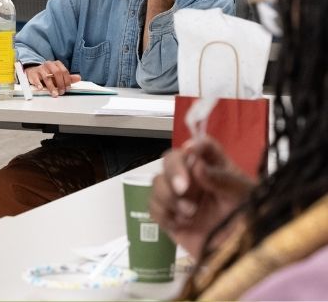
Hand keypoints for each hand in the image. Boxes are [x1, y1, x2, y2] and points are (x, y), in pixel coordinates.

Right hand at [24, 61, 80, 96]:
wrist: (34, 71)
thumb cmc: (48, 74)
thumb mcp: (58, 76)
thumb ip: (68, 77)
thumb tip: (78, 78)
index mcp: (56, 64)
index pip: (64, 71)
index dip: (67, 80)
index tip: (68, 88)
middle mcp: (48, 64)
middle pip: (56, 72)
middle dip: (60, 83)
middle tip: (62, 92)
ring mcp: (40, 68)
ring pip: (47, 77)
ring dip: (51, 87)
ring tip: (54, 94)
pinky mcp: (33, 73)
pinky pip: (36, 78)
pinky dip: (39, 84)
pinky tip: (41, 88)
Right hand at [149, 138, 254, 258]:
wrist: (245, 263)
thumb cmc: (253, 225)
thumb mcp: (246, 198)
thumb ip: (223, 179)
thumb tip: (196, 163)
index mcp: (217, 169)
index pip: (203, 147)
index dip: (195, 144)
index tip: (192, 151)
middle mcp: (195, 179)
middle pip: (171, 159)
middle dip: (173, 171)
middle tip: (183, 189)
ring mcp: (180, 198)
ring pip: (157, 182)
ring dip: (168, 196)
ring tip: (189, 214)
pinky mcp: (170, 218)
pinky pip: (153, 207)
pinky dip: (162, 213)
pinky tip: (178, 223)